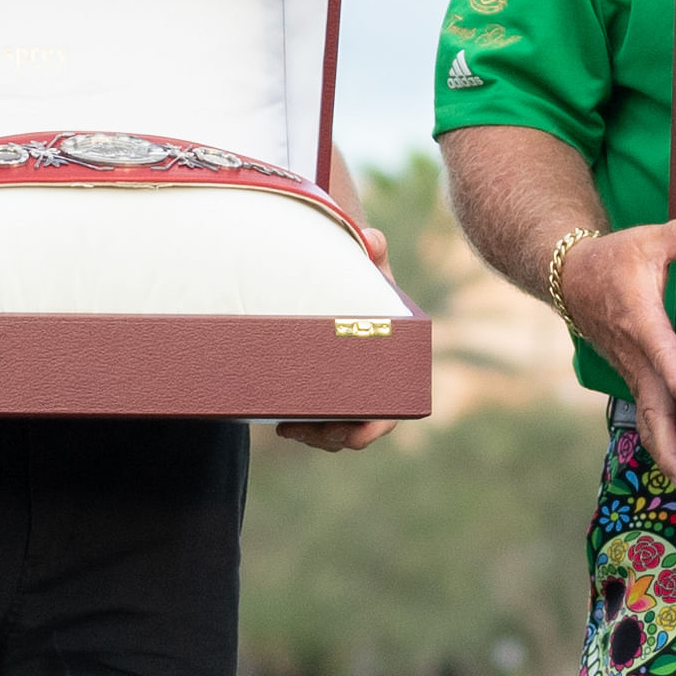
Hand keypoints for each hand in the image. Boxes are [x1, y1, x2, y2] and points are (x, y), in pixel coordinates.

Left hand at [275, 214, 399, 450]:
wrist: (351, 285)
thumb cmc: (366, 280)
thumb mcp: (371, 266)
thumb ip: (374, 250)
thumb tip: (372, 239)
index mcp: (393, 369)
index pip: (389, 412)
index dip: (374, 428)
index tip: (356, 435)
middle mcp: (375, 388)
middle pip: (356, 431)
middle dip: (330, 436)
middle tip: (301, 429)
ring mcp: (351, 395)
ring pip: (335, 433)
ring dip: (314, 435)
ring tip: (286, 427)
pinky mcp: (329, 394)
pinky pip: (320, 424)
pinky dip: (304, 427)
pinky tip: (282, 423)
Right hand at [561, 203, 675, 489]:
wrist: (567, 278)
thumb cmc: (611, 259)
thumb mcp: (647, 239)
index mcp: (640, 319)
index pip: (661, 351)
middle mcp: (634, 354)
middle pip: (652, 406)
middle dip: (668, 444)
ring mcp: (632, 370)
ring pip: (649, 418)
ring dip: (666, 453)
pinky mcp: (633, 376)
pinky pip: (648, 413)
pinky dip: (663, 439)